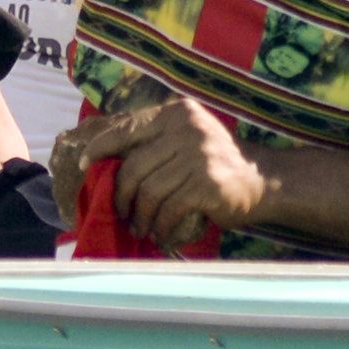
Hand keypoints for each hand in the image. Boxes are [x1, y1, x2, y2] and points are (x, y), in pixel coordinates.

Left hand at [83, 86, 267, 245]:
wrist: (262, 180)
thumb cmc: (216, 162)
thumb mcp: (187, 138)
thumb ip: (155, 143)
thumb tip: (106, 164)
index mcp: (177, 113)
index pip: (128, 129)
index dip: (102, 148)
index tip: (86, 165)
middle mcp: (187, 129)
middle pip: (134, 167)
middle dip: (121, 196)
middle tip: (121, 213)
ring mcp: (199, 156)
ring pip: (149, 192)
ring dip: (140, 217)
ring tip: (141, 228)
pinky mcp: (207, 184)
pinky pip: (168, 210)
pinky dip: (160, 227)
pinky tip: (161, 235)